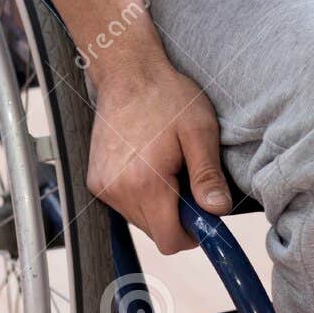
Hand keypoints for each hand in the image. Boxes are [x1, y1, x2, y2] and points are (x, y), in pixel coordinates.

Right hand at [85, 59, 232, 254]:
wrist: (127, 72)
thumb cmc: (166, 96)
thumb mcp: (199, 130)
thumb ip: (208, 175)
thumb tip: (218, 211)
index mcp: (145, 182)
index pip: (169, 241)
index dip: (191, 233)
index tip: (201, 211)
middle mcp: (117, 190)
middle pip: (155, 231)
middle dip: (175, 213)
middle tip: (184, 174)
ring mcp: (102, 186)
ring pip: (139, 219)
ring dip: (157, 203)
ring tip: (164, 163)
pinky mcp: (95, 179)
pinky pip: (123, 204)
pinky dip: (139, 193)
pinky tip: (145, 162)